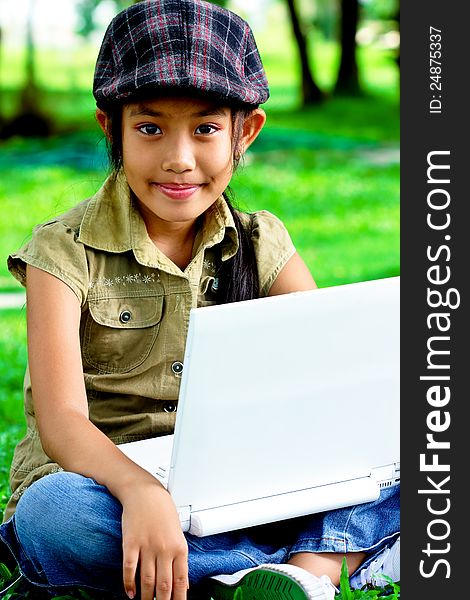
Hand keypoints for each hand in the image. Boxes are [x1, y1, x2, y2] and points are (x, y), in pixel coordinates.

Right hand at [121, 481, 188, 599]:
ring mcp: (147, 547)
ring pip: (147, 581)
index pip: (181, 582)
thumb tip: (183, 582)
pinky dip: (129, 585)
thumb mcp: (177, 533)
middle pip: (164, 586)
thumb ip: (180, 558)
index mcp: (179, 547)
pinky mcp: (130, 544)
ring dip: (146, 597)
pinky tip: (130, 593)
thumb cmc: (162, 510)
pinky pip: (129, 570)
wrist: (144, 492)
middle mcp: (164, 549)